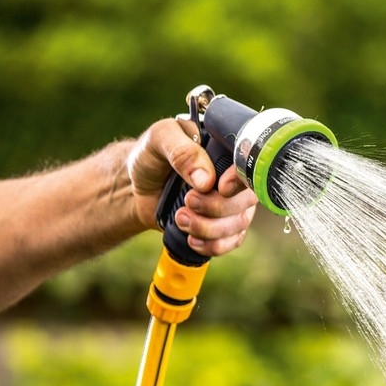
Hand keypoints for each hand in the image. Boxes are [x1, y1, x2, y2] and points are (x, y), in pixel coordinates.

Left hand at [126, 118, 257, 255]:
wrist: (135, 185)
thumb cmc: (150, 156)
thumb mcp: (159, 139)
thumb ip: (182, 152)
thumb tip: (207, 180)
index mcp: (226, 150)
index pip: (250, 166)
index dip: (240, 181)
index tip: (220, 187)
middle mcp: (234, 178)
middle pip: (247, 200)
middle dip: (216, 208)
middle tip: (188, 201)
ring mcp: (231, 203)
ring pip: (240, 224)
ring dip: (210, 229)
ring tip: (181, 219)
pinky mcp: (222, 225)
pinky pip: (232, 241)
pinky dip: (213, 245)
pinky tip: (192, 239)